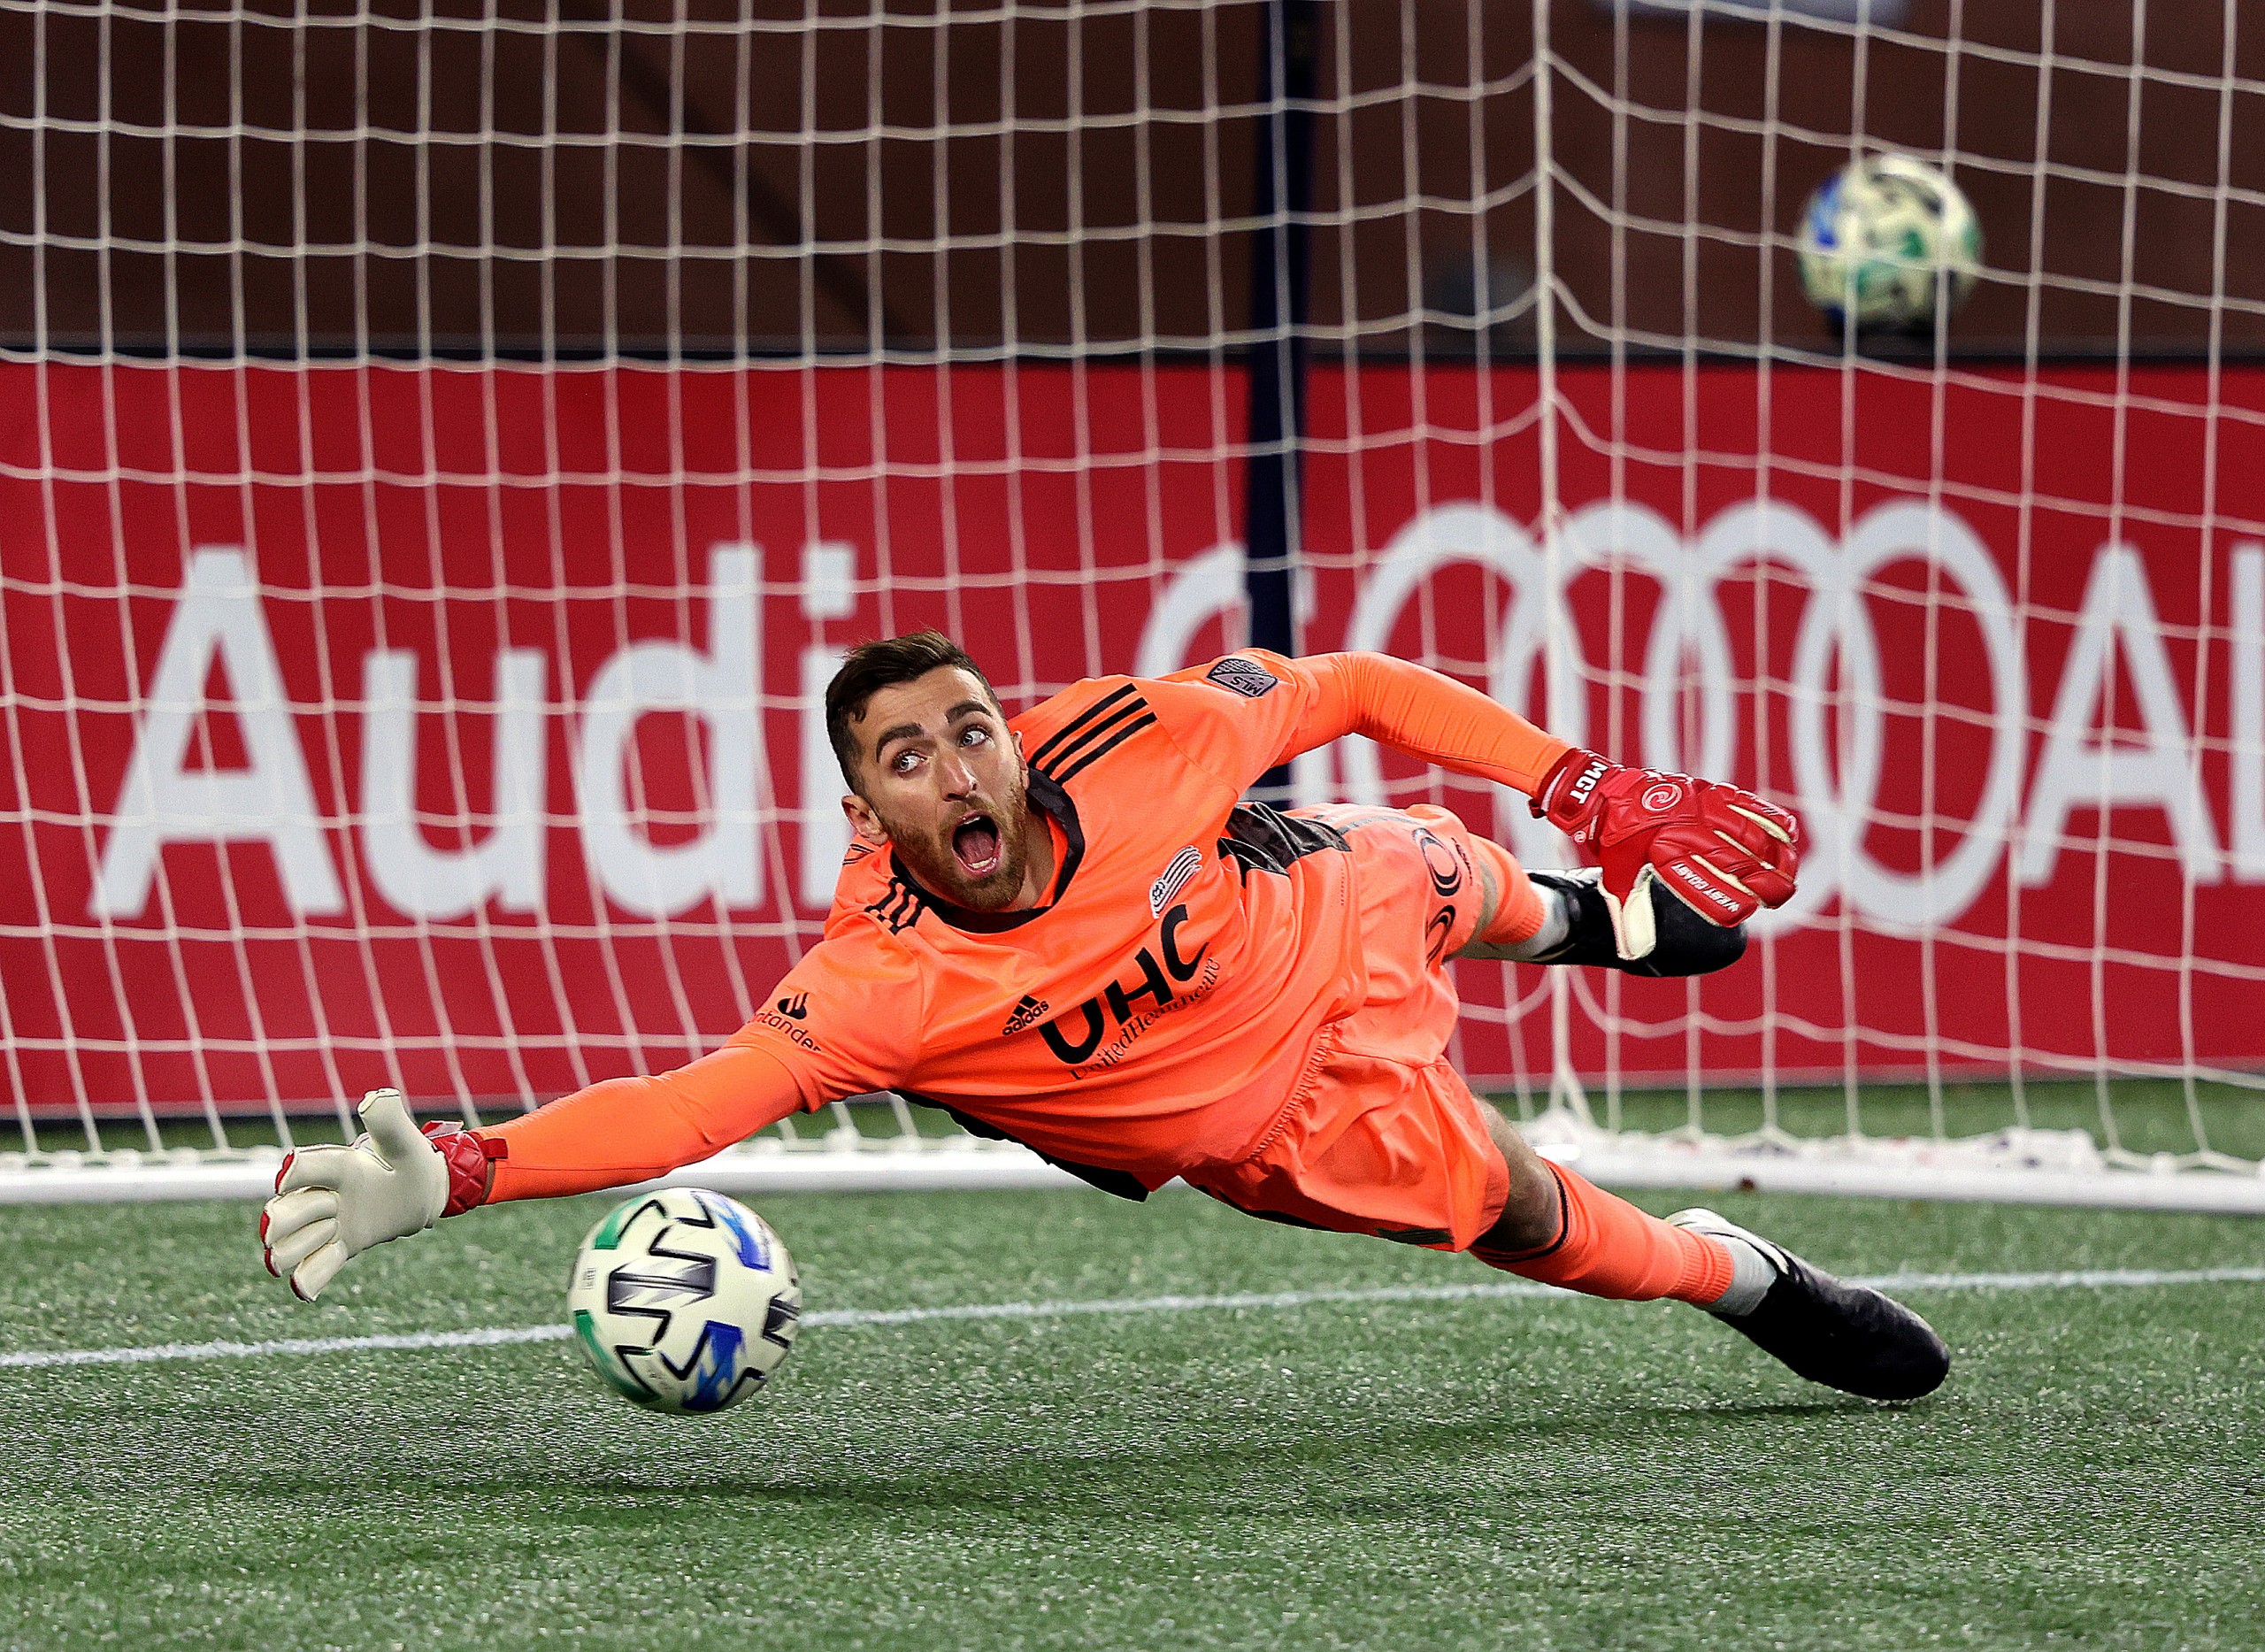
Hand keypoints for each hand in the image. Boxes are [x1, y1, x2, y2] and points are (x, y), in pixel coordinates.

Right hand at [259, 1088, 482, 1300]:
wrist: (424, 1192)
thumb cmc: (412, 1161)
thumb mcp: (406, 1142)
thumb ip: (390, 1122)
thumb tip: (378, 1097)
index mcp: (336, 1167)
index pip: (302, 1169)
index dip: (294, 1173)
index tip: (289, 1177)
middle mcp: (323, 1195)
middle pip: (283, 1211)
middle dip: (297, 1217)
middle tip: (332, 1212)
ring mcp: (328, 1224)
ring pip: (290, 1245)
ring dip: (303, 1246)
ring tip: (333, 1236)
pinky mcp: (340, 1247)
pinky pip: (315, 1268)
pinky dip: (308, 1279)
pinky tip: (304, 1291)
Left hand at [1532, 748, 1800, 959]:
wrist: (1607, 794)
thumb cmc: (1614, 842)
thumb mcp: (1615, 880)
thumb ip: (1629, 915)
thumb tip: (1632, 954)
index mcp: (1667, 853)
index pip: (1710, 882)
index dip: (1734, 901)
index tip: (1748, 912)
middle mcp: (1690, 830)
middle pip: (1740, 860)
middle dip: (1767, 882)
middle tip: (1778, 898)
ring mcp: (1703, 807)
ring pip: (1753, 831)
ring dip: (1776, 854)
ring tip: (1788, 873)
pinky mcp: (1710, 790)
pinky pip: (1749, 803)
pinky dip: (1772, 819)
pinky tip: (1789, 836)